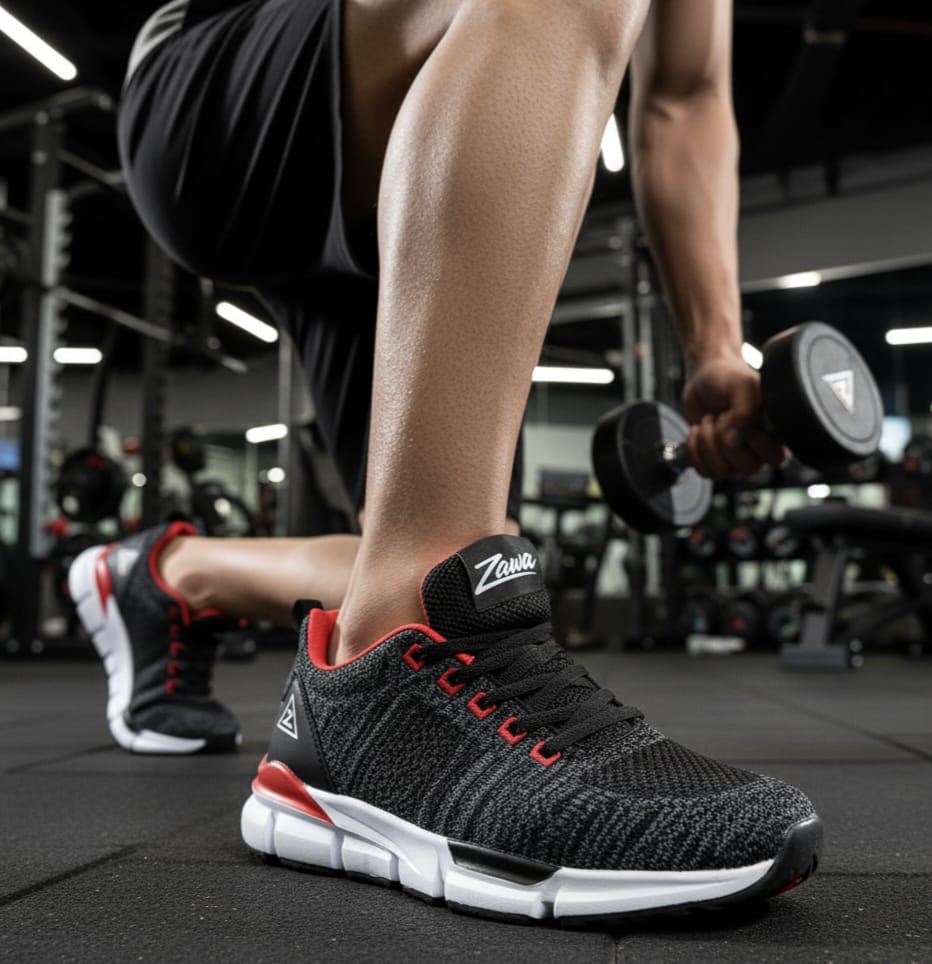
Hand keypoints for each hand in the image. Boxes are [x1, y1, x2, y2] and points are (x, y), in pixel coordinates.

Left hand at [682, 354, 784, 479]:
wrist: (704, 377)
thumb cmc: (728, 377)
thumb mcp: (743, 385)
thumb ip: (747, 410)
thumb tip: (736, 439)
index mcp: (776, 433)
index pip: (774, 457)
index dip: (751, 438)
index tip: (735, 414)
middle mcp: (758, 450)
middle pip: (747, 469)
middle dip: (724, 440)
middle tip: (720, 417)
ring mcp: (736, 457)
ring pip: (723, 473)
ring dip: (707, 444)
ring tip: (709, 421)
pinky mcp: (714, 460)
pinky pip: (705, 472)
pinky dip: (694, 450)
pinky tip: (697, 431)